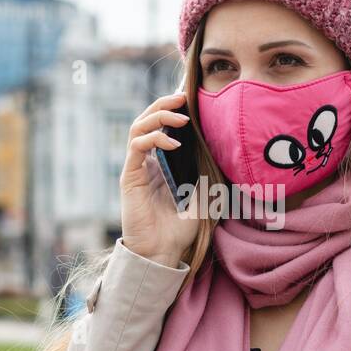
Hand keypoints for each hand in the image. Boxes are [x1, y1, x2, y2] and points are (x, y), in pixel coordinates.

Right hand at [120, 90, 198, 267]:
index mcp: (159, 164)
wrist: (162, 252)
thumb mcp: (202, 195)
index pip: (160, 127)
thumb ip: (205, 173)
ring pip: (138, 128)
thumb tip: (221, 151)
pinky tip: (173, 142)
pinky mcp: (129, 177)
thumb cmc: (179, 229)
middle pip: (146, 121)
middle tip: (182, 97)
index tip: (190, 101)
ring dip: (158, 116)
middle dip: (163, 105)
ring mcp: (135, 168)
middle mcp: (145, 162)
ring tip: (180, 116)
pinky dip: (154, 138)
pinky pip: (136, 147)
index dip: (171, 111)